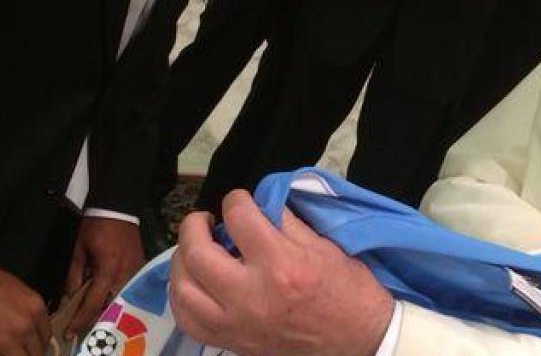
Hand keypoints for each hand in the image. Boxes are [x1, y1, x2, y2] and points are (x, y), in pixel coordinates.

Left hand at [63, 217, 144, 339]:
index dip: (81, 319)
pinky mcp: (140, 265)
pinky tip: (110, 297)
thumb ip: (74, 274)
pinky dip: (119, 295)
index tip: (70, 331)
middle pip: (112, 305)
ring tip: (95, 313)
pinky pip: (129, 287)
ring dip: (109, 307)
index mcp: (108, 269)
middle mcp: (125, 273)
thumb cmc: (95, 225)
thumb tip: (70, 295)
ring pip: (122, 297)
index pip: (94, 302)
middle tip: (82, 325)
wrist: (117, 206)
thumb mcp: (78, 248)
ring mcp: (136, 270)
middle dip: (97, 317)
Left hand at [170, 190, 393, 355]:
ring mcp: (237, 323)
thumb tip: (258, 205)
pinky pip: (188, 320)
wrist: (359, 339)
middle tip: (204, 220)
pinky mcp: (232, 341)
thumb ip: (286, 223)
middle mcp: (252, 295)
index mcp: (280, 265)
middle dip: (193, 226)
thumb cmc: (348, 290)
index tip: (239, 200)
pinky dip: (182, 297)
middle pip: (198, 253)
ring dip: (181, 261)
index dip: (235, 200)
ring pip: (183, 288)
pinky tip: (192, 283)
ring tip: (194, 249)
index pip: (239, 219)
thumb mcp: (324, 246)